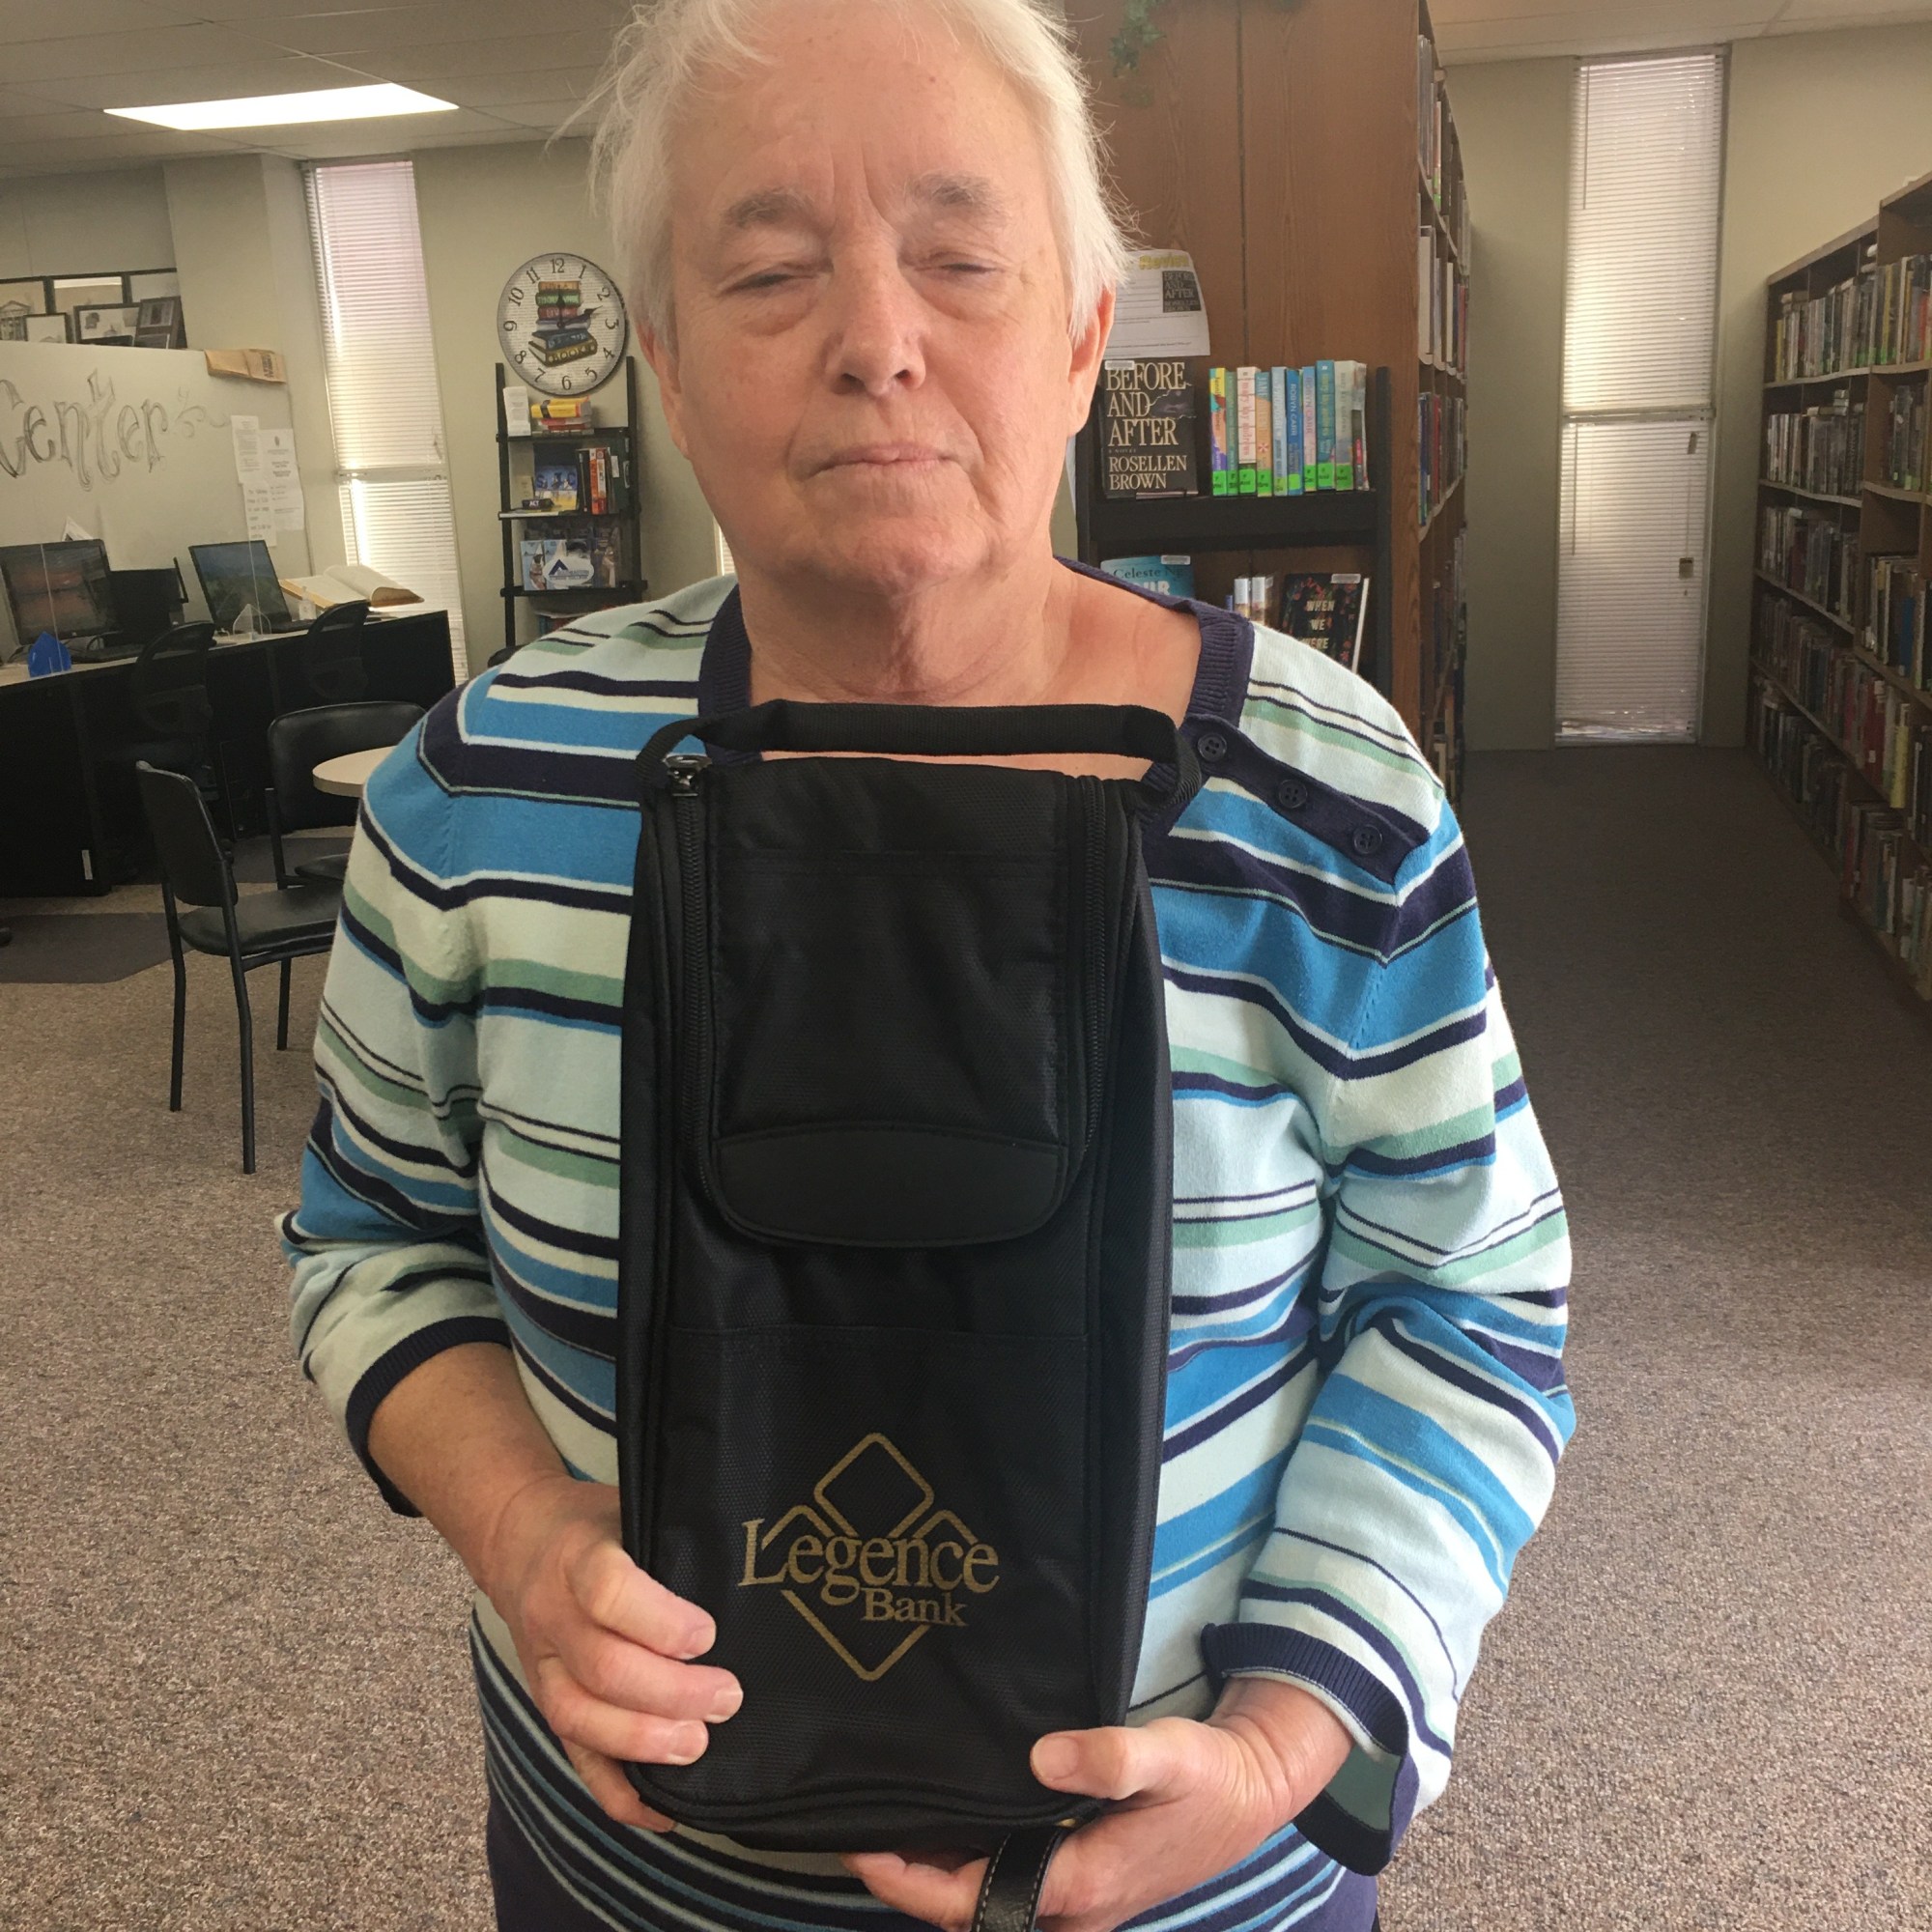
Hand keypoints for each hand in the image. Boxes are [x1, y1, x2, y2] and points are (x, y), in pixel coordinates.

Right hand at [483, 1473, 742, 1830]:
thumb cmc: (593, 1524)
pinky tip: (662, 1811)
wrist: (516, 1538)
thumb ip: (671, 1541)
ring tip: (697, 1747)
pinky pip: (573, 1757)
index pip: (608, 1592)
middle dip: (670, 1692)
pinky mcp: (545, 1704)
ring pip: (580, 1716)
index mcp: (576, 1558)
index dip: (659, 1621)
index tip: (707, 1636)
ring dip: (641, 1741)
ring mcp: (543, 1667)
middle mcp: (552, 1616)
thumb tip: (746, 1579)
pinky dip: (614, 1791)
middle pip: (603, 1666)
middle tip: (726, 1698)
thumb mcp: (627, 1507)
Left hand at [842, 1679, 1352, 1931]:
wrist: (1251, 1790)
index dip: (908, 1879)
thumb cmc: (1208, 1776)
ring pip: (985, 1901)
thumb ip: (1110, 1758)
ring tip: (883, 1824)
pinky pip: (1005, 1884)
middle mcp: (1071, 1908)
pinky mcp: (1080, 1880)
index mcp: (1079, 1885)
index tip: (859, 1842)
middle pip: (966, 1910)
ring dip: (932, 1874)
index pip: (970, 1899)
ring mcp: (1075, 1900)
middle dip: (906, 1879)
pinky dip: (965, 1864)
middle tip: (852, 1828)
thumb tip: (1043, 1759)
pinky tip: (944, 1824)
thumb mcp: (1168, 1756)